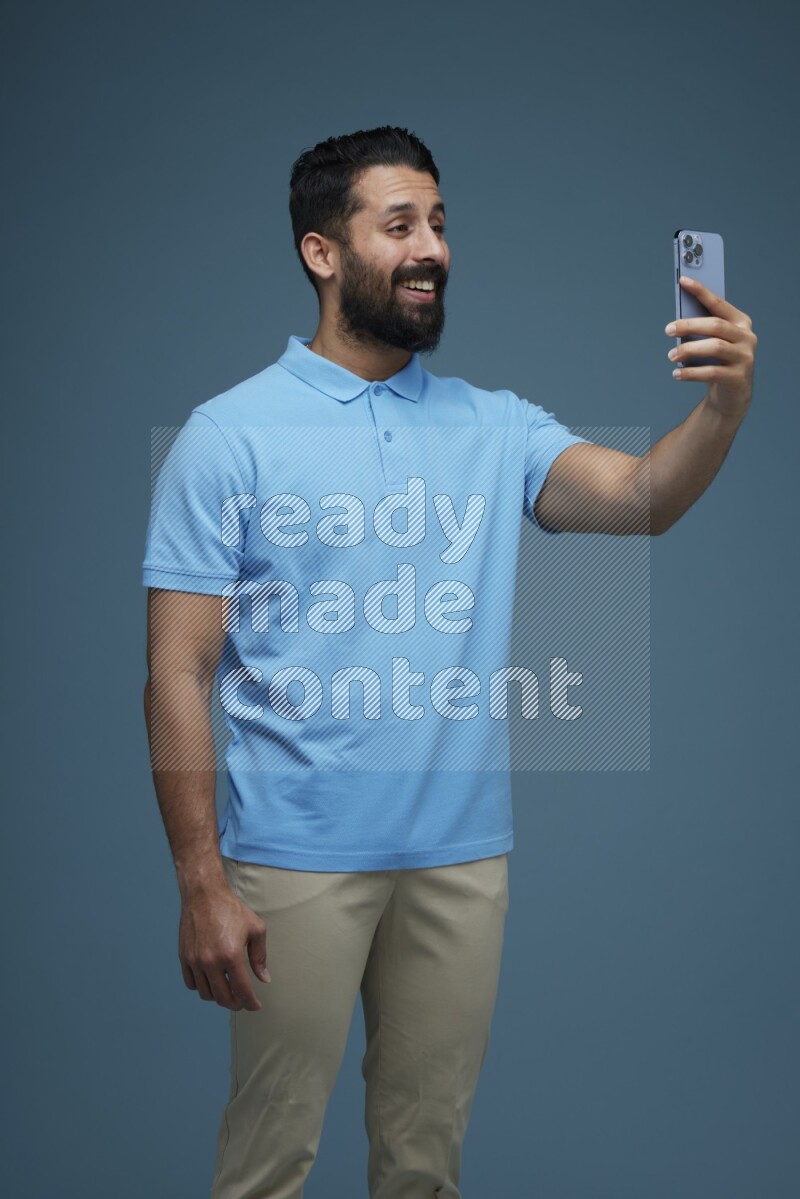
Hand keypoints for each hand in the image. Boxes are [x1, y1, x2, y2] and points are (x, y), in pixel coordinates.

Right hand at [179, 884, 270, 1010]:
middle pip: (223, 998)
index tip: (255, 1006)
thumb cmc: (232, 909)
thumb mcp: (256, 929)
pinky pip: (192, 984)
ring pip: (206, 994)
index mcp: (231, 955)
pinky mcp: (184, 958)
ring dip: (219, 996)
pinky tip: (212, 981)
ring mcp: (195, 961)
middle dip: (236, 1003)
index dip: (250, 1003)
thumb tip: (264, 979)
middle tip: (243, 1000)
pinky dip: (202, 987)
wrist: (204, 895)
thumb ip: (260, 956)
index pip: (242, 991)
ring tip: (228, 989)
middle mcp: (211, 962)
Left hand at [666, 276, 756, 420]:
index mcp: (740, 322)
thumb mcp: (711, 342)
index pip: (718, 303)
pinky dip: (691, 372)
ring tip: (671, 356)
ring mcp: (745, 357)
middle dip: (689, 325)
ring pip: (715, 347)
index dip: (701, 291)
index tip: (683, 280)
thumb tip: (678, 321)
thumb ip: (701, 330)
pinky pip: (712, 372)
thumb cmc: (718, 361)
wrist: (732, 394)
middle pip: (715, 325)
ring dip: (688, 350)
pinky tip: (677, 374)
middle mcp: (747, 337)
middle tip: (668, 329)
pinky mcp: (738, 378)